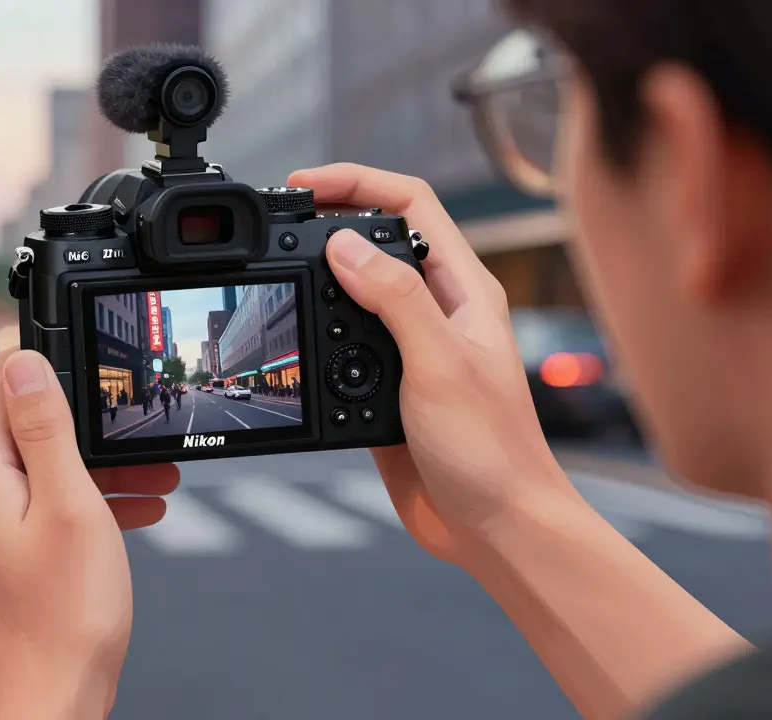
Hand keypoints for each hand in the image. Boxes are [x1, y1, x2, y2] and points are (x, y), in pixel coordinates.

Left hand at [0, 350, 179, 719]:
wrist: (46, 701)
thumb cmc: (62, 617)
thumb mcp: (71, 504)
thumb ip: (46, 427)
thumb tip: (24, 362)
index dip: (46, 366)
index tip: (94, 383)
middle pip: (20, 423)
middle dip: (85, 429)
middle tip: (139, 448)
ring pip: (35, 466)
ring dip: (93, 468)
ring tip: (152, 484)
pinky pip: (34, 504)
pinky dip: (80, 502)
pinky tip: (132, 513)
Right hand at [288, 164, 581, 567]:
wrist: (493, 526)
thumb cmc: (493, 450)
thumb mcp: (438, 363)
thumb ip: (394, 298)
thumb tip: (344, 244)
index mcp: (464, 289)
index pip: (409, 205)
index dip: (356, 183)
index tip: (304, 186)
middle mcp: (437, 310)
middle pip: (376, 239)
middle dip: (327, 221)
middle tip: (278, 223)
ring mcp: (409, 348)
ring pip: (354, 290)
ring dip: (317, 277)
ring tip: (278, 274)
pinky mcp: (384, 386)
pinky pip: (341, 344)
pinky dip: (314, 332)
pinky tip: (295, 339)